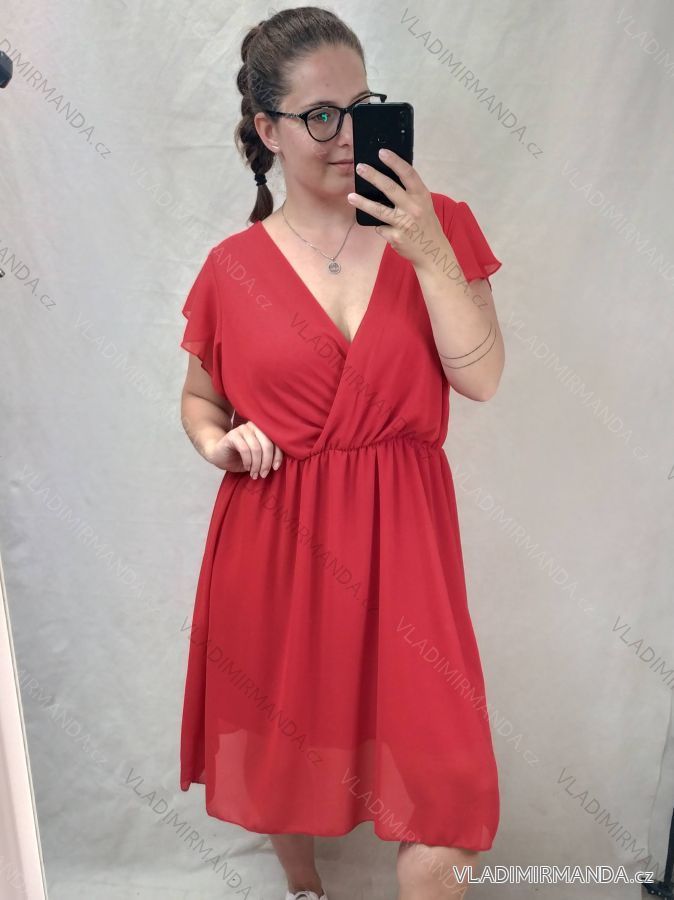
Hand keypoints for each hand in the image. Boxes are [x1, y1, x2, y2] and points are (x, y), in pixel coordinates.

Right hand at [205, 419, 283, 477]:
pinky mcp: (232, 435)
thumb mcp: (258, 458)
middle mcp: (254, 426)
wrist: (219, 455)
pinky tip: (246, 467)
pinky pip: (244, 449)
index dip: (277, 456)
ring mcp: (243, 429)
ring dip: (256, 464)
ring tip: (254, 474)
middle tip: (263, 474)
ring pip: (256, 448)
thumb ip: (268, 456)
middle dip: (267, 462)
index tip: (275, 468)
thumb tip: (277, 464)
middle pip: (267, 444)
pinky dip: (247, 461)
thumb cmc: (241, 457)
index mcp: (263, 430)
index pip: (276, 442)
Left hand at [347, 149, 444, 268]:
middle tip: (360, 167)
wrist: (433, 252)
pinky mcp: (395, 237)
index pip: (408, 174)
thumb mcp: (424, 205)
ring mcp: (404, 223)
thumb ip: (410, 193)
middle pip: (390, 188)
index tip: (382, 152)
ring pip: (379, 210)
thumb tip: (386, 180)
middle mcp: (413, 208)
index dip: (395, 162)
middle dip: (373, 176)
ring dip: (363, 203)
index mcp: (422, 196)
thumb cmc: (426, 225)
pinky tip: (388, 230)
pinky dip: (381, 227)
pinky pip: (381, 228)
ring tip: (351, 197)